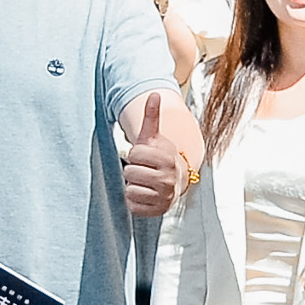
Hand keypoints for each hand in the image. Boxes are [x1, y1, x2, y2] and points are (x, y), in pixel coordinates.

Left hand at [120, 90, 183, 218]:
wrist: (175, 180)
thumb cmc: (158, 157)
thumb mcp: (154, 137)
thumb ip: (152, 117)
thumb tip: (154, 94)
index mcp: (167, 158)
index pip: (135, 154)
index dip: (135, 153)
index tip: (143, 156)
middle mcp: (169, 179)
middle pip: (130, 172)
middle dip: (132, 170)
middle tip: (143, 170)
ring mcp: (164, 197)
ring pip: (130, 189)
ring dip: (132, 185)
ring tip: (143, 182)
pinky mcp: (157, 211)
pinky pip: (132, 205)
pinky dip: (133, 200)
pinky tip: (143, 194)